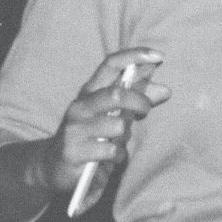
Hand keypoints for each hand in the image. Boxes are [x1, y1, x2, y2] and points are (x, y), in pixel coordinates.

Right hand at [47, 48, 170, 199]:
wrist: (55, 166)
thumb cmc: (92, 136)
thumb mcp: (113, 115)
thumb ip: (137, 101)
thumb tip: (165, 90)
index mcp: (90, 91)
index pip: (111, 63)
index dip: (135, 56)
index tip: (159, 56)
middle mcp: (80, 106)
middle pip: (116, 94)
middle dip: (138, 101)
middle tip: (146, 110)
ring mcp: (75, 128)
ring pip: (116, 125)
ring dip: (125, 135)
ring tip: (118, 142)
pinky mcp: (74, 152)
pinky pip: (110, 151)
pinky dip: (118, 156)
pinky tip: (111, 158)